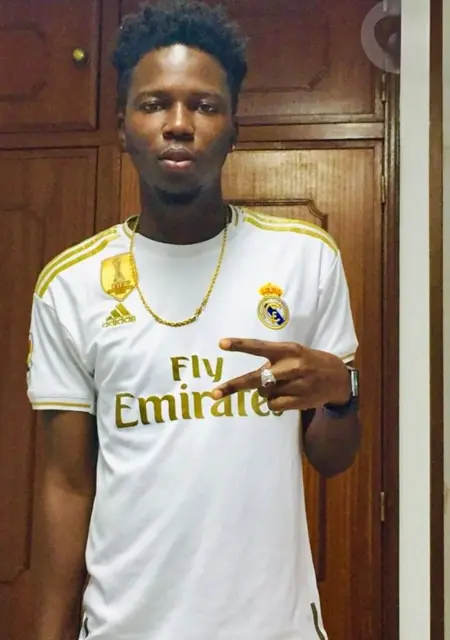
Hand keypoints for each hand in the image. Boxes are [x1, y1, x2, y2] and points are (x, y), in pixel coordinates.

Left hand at [211, 338, 350, 411]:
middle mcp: (291, 367)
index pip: (260, 347)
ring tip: (282, 385)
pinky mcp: (298, 401)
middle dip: (234, 386)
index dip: (240, 345)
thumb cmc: (308, 361)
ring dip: (265, 391)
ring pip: (263, 392)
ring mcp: (295, 385)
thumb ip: (274, 360)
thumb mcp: (293, 353)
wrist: (337, 378)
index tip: (222, 344)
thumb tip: (252, 380)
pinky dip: (273, 402)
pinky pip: (272, 404)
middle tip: (214, 393)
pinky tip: (286, 395)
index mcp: (288, 350)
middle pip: (256, 378)